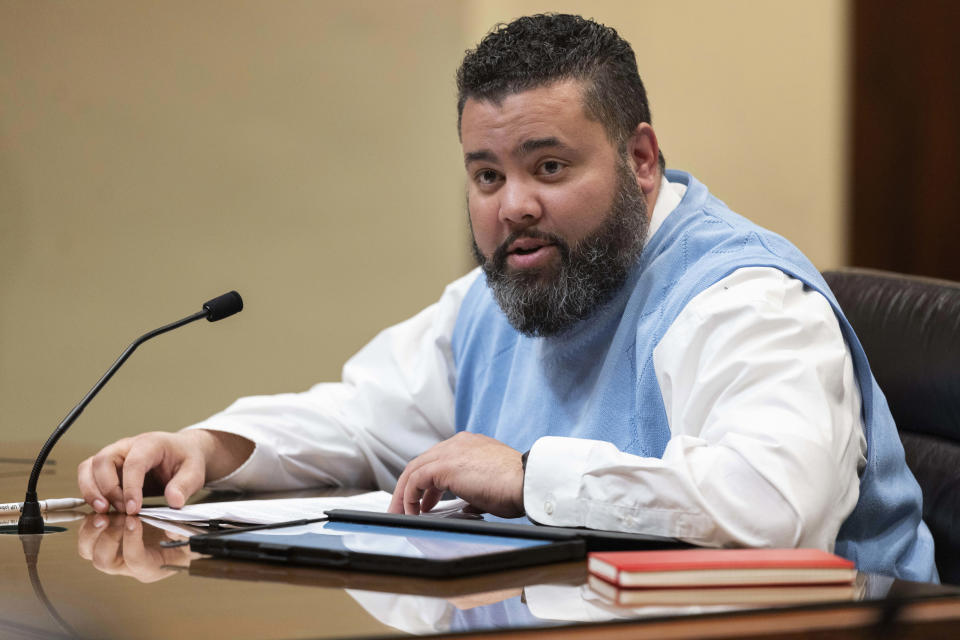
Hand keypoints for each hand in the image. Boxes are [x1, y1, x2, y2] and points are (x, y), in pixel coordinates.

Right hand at [77, 429, 252, 513]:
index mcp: (150, 443)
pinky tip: (102, 508)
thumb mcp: (194, 472)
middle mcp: (127, 446)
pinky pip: (88, 476)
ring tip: (104, 511)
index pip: (133, 463)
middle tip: (121, 510)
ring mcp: (114, 455)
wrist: (182, 453)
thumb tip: (175, 501)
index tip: (134, 509)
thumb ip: (185, 485)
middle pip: (103, 461)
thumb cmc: (186, 459)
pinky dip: (89, 492)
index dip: (131, 487)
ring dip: (91, 491)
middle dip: (107, 489)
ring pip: (89, 467)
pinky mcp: (107, 468)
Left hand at [77, 513, 196, 582]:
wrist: (181, 534)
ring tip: (105, 511)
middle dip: (107, 537)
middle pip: (103, 560)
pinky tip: (103, 506)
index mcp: (150, 568)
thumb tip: (170, 528)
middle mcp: (127, 565)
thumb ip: (184, 534)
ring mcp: (114, 553)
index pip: (134, 560)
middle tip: (116, 516)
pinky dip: (90, 521)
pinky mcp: (106, 539)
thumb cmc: (187, 539)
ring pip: (89, 550)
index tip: (136, 518)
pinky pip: (88, 535)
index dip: (132, 540)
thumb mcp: (193, 537)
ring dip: (93, 530)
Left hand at [388, 432, 523, 517]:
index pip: (437, 460)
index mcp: (470, 444)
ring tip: (403, 514)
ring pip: (414, 470)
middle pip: (421, 463)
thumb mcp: (490, 487)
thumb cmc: (517, 488)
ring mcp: (450, 451)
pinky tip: (413, 512)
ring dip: (405, 494)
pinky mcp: (444, 466)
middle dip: (410, 489)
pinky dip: (409, 497)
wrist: (526, 482)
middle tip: (405, 509)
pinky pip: (416, 480)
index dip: (427, 483)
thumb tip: (466, 507)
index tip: (424, 502)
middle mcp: (457, 443)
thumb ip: (474, 493)